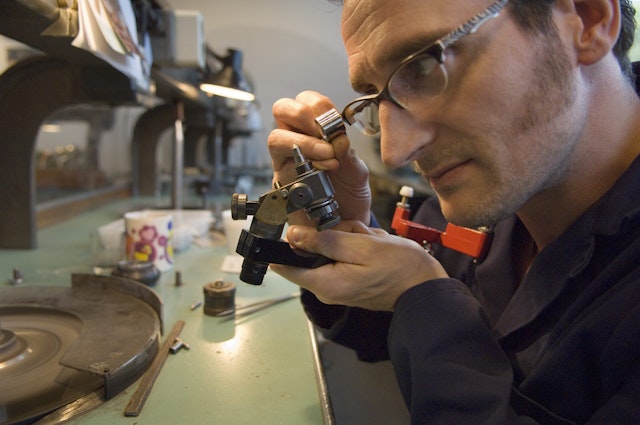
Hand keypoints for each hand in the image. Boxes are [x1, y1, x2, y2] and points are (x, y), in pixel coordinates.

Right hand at [268, 91, 370, 224]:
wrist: (343, 224)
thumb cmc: (347, 195)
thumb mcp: (358, 173)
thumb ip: (350, 157)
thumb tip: (339, 141)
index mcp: (314, 130)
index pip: (306, 101)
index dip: (319, 105)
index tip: (335, 122)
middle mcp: (295, 141)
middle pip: (282, 109)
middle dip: (303, 114)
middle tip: (323, 132)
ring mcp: (285, 162)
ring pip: (275, 137)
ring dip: (303, 142)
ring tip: (326, 155)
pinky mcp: (282, 183)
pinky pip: (279, 166)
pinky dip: (301, 165)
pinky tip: (321, 171)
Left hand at [271, 221, 448, 310]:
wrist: (426, 286)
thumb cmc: (399, 267)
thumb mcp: (361, 246)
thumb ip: (325, 241)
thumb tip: (292, 235)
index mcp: (325, 283)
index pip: (285, 266)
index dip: (285, 244)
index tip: (297, 228)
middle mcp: (327, 289)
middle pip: (311, 252)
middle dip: (332, 235)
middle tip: (356, 235)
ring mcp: (339, 286)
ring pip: (330, 249)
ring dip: (349, 238)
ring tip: (370, 242)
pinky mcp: (350, 281)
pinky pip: (344, 256)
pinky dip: (357, 246)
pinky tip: (373, 246)